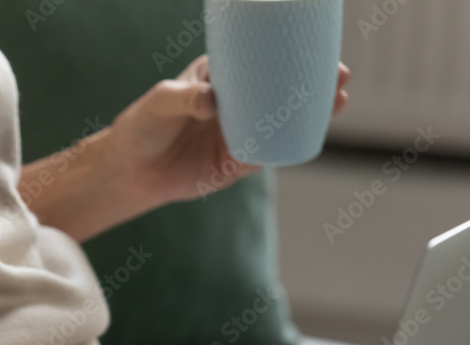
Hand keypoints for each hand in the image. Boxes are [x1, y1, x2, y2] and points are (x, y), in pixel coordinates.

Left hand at [106, 56, 350, 207]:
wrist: (129, 170)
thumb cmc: (142, 125)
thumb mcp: (161, 100)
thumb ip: (186, 96)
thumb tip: (213, 101)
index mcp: (221, 79)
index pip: (262, 63)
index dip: (291, 56)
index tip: (319, 48)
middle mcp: (236, 105)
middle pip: (283, 92)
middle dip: (316, 83)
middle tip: (340, 75)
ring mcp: (239, 133)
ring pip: (283, 122)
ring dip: (313, 114)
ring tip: (338, 102)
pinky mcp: (235, 163)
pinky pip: (268, 153)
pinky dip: (288, 145)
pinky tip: (309, 135)